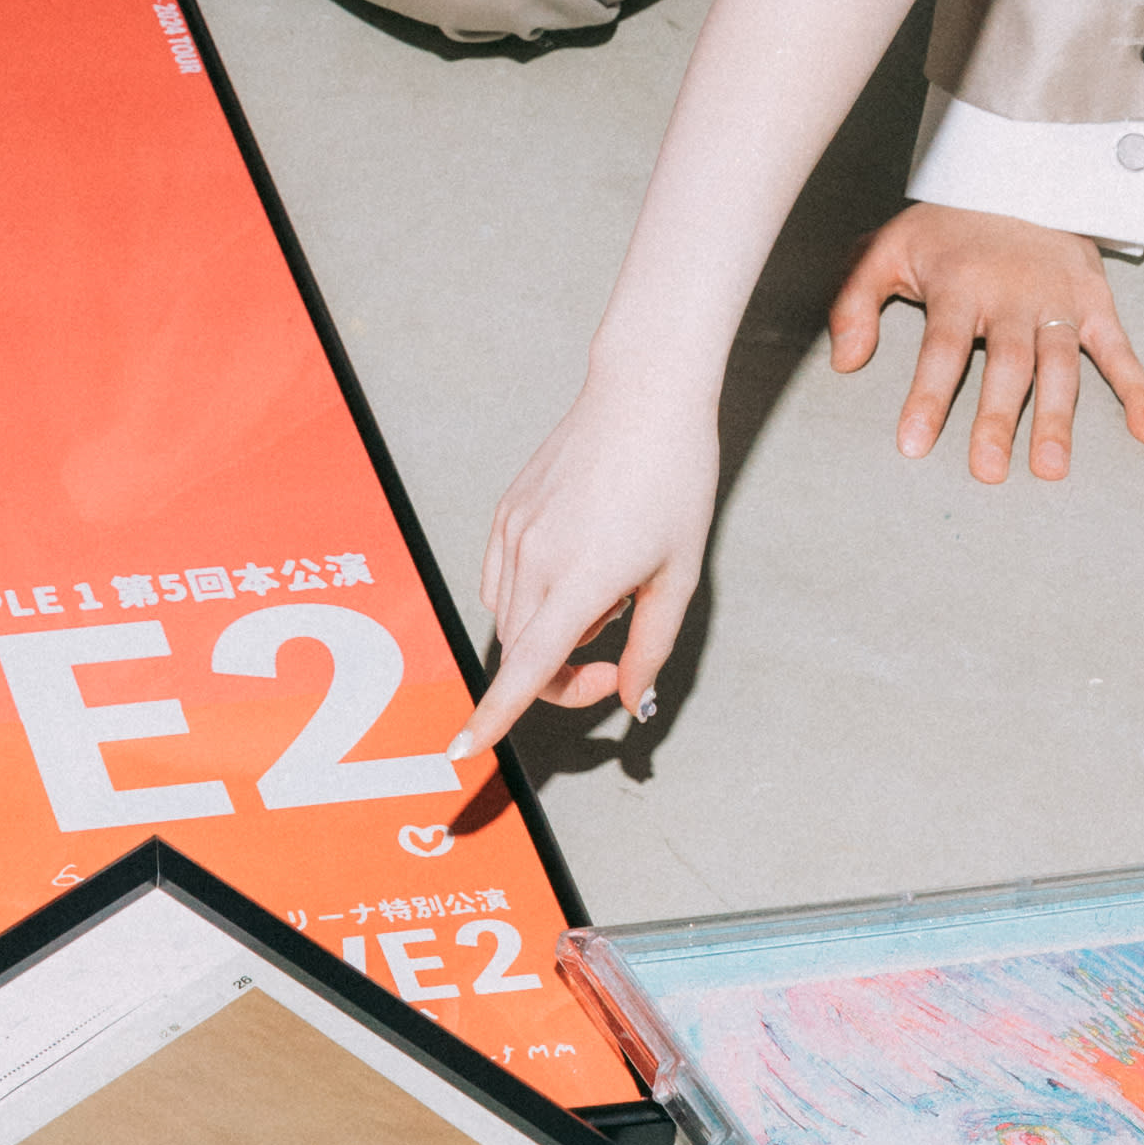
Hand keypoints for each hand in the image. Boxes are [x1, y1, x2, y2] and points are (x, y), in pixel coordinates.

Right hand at [458, 366, 722, 764]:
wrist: (645, 394)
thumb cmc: (675, 479)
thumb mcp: (680, 575)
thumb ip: (651, 647)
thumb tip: (630, 700)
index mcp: (579, 580)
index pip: (526, 668)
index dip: (494, 716)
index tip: (463, 750)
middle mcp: (533, 558)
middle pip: (523, 653)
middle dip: (561, 674)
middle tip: (612, 659)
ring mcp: (514, 531)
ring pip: (510, 618)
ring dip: (548, 631)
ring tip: (604, 587)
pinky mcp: (506, 511)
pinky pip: (501, 579)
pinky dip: (530, 598)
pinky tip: (577, 565)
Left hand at [826, 206, 1143, 487]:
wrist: (1016, 170)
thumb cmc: (945, 226)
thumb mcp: (887, 247)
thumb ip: (854, 300)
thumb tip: (844, 361)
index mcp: (960, 285)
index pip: (941, 349)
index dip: (927, 397)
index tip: (914, 445)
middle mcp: (1012, 296)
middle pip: (1006, 365)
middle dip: (997, 420)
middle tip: (989, 472)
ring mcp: (1058, 300)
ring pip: (1060, 365)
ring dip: (1057, 418)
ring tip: (1051, 468)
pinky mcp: (1095, 301)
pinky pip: (1119, 350)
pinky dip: (1137, 390)